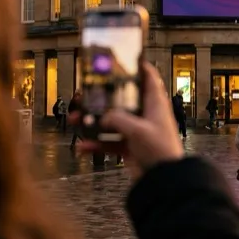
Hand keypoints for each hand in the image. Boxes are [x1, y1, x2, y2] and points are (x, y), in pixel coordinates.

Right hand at [80, 61, 183, 180]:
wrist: (164, 181)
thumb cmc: (160, 151)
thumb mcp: (138, 131)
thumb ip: (118, 119)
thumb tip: (102, 116)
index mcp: (154, 104)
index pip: (148, 77)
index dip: (137, 66)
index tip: (122, 58)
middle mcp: (146, 114)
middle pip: (122, 99)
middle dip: (102, 97)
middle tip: (84, 94)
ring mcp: (137, 131)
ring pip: (111, 121)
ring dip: (93, 121)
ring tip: (74, 120)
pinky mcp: (130, 147)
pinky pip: (109, 142)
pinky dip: (96, 144)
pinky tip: (82, 147)